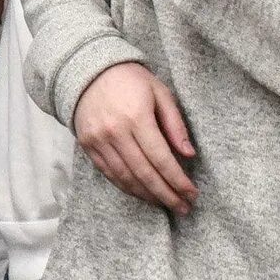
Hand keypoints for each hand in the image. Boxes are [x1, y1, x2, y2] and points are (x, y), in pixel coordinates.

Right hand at [72, 60, 197, 213]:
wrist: (87, 71)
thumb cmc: (130, 80)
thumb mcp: (160, 93)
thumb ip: (175, 124)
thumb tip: (188, 155)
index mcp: (136, 117)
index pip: (161, 158)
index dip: (178, 180)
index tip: (192, 193)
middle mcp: (115, 132)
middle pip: (144, 173)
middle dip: (166, 194)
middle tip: (183, 207)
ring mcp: (98, 141)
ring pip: (125, 178)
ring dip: (147, 195)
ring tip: (166, 204)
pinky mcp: (87, 146)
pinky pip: (109, 173)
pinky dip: (127, 187)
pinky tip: (142, 193)